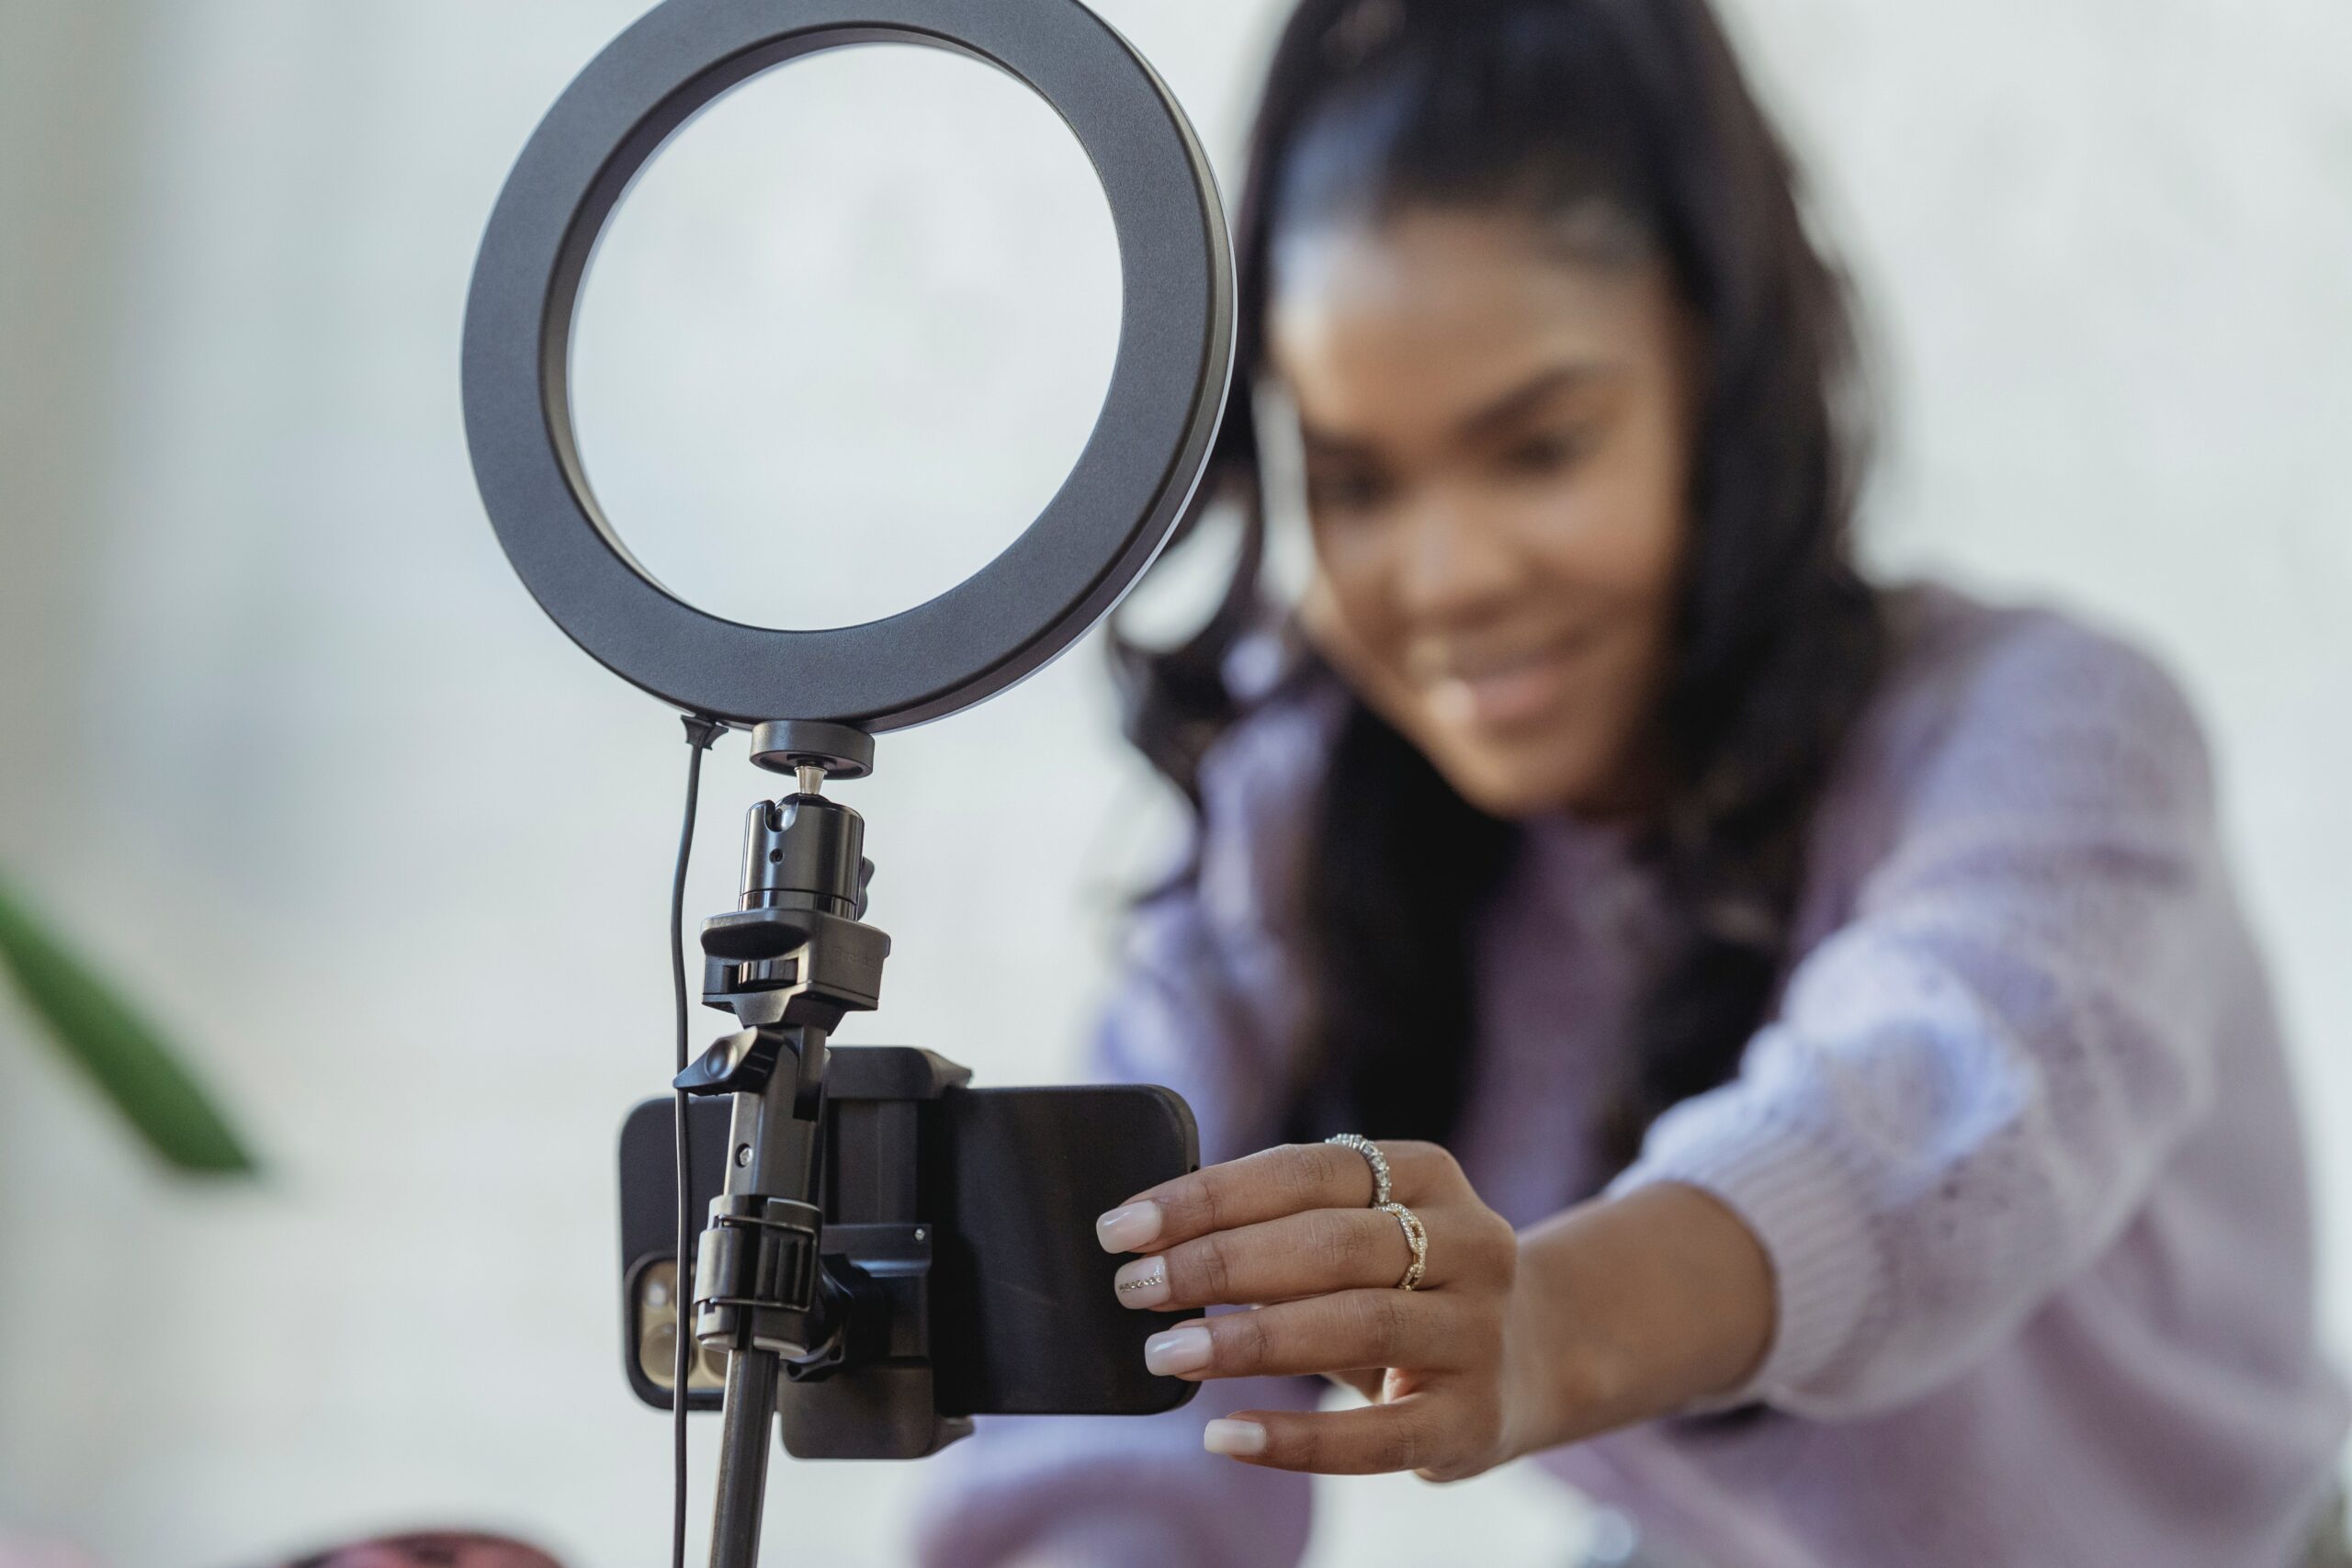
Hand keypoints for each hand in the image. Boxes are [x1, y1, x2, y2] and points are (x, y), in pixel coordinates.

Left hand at [1094, 1139, 1533, 1480]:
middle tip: (1134, 1289)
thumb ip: (1279, 1227)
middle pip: (1329, 1243)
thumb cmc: (1402, 1286)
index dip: (1207, 1197)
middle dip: (1217, 1264)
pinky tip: (1226, 1436)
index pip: (1304, 1170)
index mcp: (1427, 1174)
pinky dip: (1295, 1439)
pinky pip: (1376, 1434)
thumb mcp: (1361, 1234)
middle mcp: (1469, 1241)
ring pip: (1355, 1325)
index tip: (1123, 1227)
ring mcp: (1478, 1331)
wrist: (1525, 1359)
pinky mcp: (1473, 1418)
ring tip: (1165, 1353)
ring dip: (1247, 1339)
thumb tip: (1150, 1242)